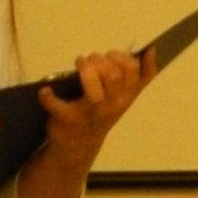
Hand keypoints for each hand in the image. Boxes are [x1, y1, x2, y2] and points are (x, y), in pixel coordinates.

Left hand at [36, 46, 154, 171]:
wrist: (78, 147)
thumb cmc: (101, 114)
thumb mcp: (123, 97)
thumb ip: (138, 76)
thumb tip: (152, 50)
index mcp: (126, 97)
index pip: (137, 74)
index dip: (124, 58)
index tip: (112, 55)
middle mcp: (112, 105)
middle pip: (115, 76)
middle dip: (101, 60)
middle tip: (91, 60)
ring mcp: (91, 113)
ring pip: (95, 90)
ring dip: (84, 69)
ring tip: (79, 64)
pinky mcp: (68, 119)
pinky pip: (57, 106)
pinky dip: (48, 96)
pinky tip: (45, 90)